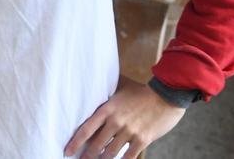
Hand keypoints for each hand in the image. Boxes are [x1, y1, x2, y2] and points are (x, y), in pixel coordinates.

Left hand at [65, 76, 186, 157]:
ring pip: (110, 152)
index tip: (67, 150)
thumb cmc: (141, 91)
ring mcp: (129, 132)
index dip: (75, 142)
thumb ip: (107, 90)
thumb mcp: (120, 88)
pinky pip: (129, 156)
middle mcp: (116, 122)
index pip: (86, 129)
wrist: (166, 95)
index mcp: (107, 109)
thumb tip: (93, 82)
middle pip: (96, 144)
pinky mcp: (142, 139)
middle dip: (87, 155)